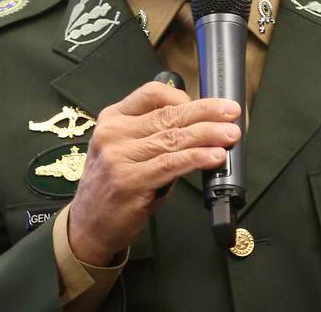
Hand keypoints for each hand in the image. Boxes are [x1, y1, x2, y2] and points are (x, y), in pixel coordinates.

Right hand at [67, 81, 240, 265]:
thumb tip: (201, 124)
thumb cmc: (115, 186)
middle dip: (207, 112)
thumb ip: (155, 134)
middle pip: (168, 115)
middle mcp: (113, 133)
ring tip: (230, 134)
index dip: (186, 97)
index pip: (152, 93)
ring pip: (173, 138)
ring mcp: (119, 157)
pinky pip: (171, 164)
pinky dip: (197, 158)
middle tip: (231, 112)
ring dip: (208, 135)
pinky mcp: (129, 181)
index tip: (211, 105)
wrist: (89, 226)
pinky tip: (214, 156)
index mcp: (113, 118)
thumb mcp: (127, 150)